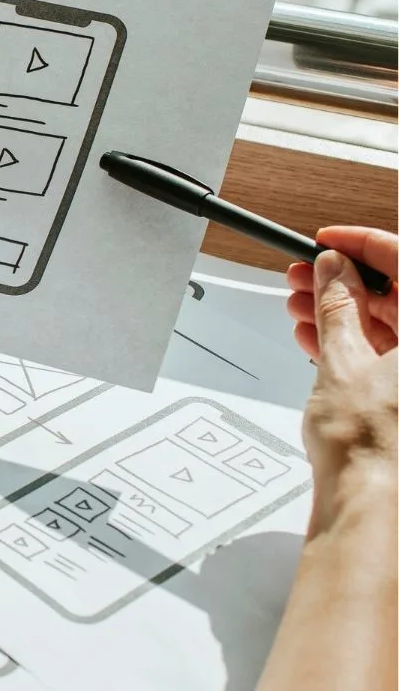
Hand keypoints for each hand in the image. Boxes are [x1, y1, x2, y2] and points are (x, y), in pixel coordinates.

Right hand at [286, 226, 396, 359]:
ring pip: (388, 322)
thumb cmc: (387, 451)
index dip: (361, 243)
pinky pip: (384, 352)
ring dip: (339, 312)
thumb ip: (338, 311)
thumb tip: (331, 270)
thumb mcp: (346, 366)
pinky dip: (351, 343)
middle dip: (343, 281)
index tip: (326, 239)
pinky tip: (315, 334)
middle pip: (395, 292)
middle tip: (305, 274)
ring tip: (300, 307)